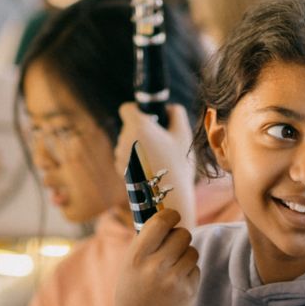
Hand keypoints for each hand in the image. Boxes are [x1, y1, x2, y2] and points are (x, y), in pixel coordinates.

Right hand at [113, 190, 201, 305]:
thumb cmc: (132, 300)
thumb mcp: (128, 271)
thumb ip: (144, 246)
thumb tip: (164, 219)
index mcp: (135, 258)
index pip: (160, 222)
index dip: (170, 215)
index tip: (174, 216)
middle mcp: (155, 266)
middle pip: (182, 234)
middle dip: (180, 237)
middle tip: (174, 247)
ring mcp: (174, 279)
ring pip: (192, 251)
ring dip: (186, 256)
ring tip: (172, 270)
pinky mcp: (189, 291)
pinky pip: (196, 269)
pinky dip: (189, 273)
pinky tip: (177, 286)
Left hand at [115, 101, 194, 216]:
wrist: (170, 198)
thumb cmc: (178, 164)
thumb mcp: (183, 134)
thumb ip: (176, 112)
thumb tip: (169, 108)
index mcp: (138, 127)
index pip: (126, 108)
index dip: (137, 109)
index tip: (149, 117)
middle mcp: (125, 140)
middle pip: (128, 126)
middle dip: (141, 129)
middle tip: (160, 139)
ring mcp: (120, 156)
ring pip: (126, 142)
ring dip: (138, 144)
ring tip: (157, 156)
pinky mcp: (120, 170)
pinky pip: (126, 156)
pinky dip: (135, 158)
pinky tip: (150, 167)